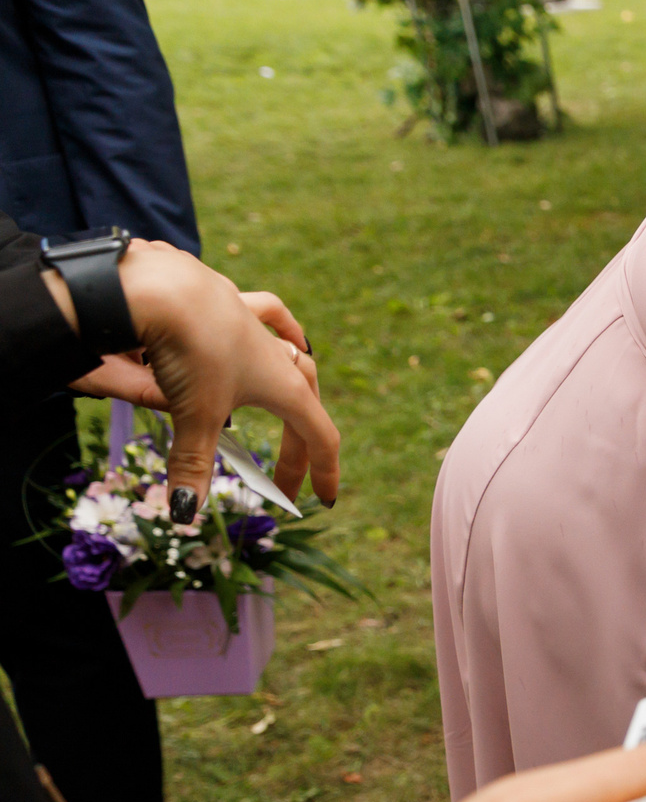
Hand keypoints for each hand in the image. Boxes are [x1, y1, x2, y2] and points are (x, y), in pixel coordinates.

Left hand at [57, 242, 340, 517]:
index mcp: (283, 387)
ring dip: (297, 380)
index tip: (325, 500)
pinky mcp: (229, 302)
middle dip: (300, 442)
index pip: (320, 436)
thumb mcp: (193, 415)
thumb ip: (193, 465)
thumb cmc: (191, 352)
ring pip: (292, 354)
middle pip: (305, 402)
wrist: (165, 286)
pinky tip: (280, 330)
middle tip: (283, 474)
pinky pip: (265, 314)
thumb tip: (186, 515)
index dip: (325, 471)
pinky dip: (277, 324)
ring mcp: (255, 326)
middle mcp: (279, 356)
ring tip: (298, 396)